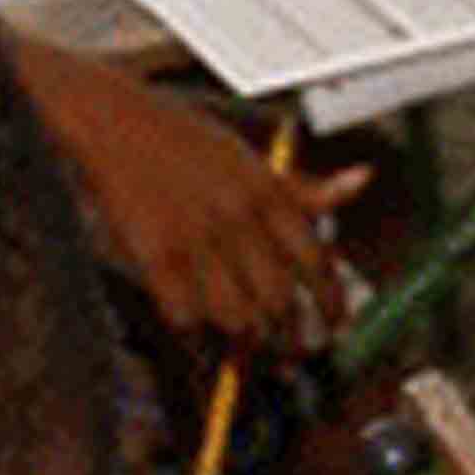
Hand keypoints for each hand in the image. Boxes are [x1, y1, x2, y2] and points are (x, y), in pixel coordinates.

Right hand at [11, 39, 371, 348]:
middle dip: (291, 336)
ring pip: (238, 317)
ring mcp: (198, 239)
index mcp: (267, 191)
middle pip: (280, 300)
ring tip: (248, 349)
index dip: (331, 301)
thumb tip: (362, 181)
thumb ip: (302, 185)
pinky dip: (195, 334)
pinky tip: (198, 336)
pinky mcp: (158, 257)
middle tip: (292, 352)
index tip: (335, 323)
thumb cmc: (180, 139)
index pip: (316, 259)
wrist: (112, 122)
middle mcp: (239, 217)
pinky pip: (187, 317)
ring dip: (245, 341)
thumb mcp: (251, 156)